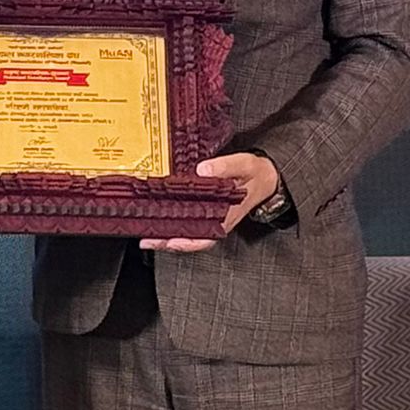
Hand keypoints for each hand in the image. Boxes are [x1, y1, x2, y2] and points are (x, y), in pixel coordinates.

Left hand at [140, 152, 279, 253]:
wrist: (263, 176)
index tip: (171, 242)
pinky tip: (156, 217)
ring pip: (185, 232)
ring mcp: (209, 217)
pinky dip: (171, 221)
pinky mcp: (203, 210)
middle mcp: (215, 222)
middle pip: (189, 239)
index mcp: (226, 217)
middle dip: (166, 241)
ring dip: (165, 234)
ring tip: (145, 234)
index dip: (187, 244)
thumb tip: (202, 170)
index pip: (205, 239)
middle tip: (146, 239)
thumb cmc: (254, 173)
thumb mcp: (243, 165)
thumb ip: (224, 167)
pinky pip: (186, 220)